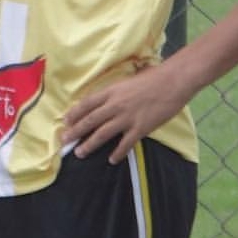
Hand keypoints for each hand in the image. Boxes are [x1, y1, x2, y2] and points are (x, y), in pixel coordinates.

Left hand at [60, 63, 192, 163]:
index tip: (65, 121)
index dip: (75, 113)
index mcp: (111, 91)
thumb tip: (106, 100)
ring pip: (102, 133)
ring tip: (80, 153)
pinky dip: (118, 153)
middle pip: (90, 120)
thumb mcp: (127, 81)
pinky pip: (125, 144)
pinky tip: (112, 160)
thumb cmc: (153, 78)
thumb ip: (115, 92)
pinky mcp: (140, 128)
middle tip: (64, 140)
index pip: (87, 103)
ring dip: (90, 144)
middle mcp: (115, 105)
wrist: (173, 82)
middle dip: (75, 131)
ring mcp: (127, 117)